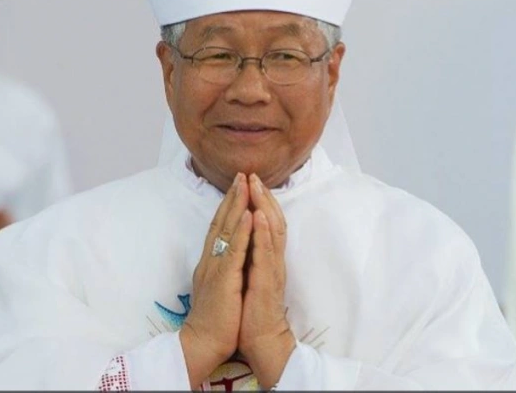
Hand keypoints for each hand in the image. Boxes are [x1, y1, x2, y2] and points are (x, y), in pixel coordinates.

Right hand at [180, 172, 252, 388]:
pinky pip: (235, 251)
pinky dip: (243, 231)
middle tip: (242, 174)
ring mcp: (215, 268)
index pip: (219, 228)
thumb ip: (221, 269)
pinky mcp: (223, 280)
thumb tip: (228, 257)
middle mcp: (211, 260)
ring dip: (237, 205)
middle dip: (232, 197)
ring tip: (245, 184)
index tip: (237, 187)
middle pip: (222, 222)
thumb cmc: (213, 320)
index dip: (228, 206)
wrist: (201, 343)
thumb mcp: (217, 288)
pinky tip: (249, 214)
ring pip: (227, 230)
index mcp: (211, 263)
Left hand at [239, 174, 294, 388]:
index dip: (258, 202)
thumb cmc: (252, 312)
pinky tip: (261, 217)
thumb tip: (243, 239)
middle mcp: (271, 260)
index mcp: (264, 259)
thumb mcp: (249, 278)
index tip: (249, 181)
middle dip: (261, 197)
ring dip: (265, 207)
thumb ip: (250, 258)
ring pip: (272, 233)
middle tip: (253, 174)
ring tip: (258, 187)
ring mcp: (271, 270)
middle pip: (271, 221)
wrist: (261, 341)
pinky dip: (264, 234)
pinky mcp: (268, 283)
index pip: (265, 224)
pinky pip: (267, 254)